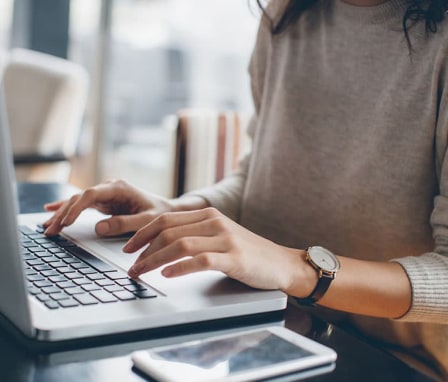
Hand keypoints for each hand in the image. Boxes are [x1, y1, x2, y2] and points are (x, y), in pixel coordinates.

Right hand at [43, 179, 205, 236]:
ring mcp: (106, 194)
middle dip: (63, 214)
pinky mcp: (104, 202)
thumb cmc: (160, 214)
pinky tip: (51, 210)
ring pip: (78, 201)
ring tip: (47, 227)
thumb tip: (99, 228)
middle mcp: (110, 188)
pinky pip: (82, 204)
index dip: (76, 207)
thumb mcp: (147, 221)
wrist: (168, 210)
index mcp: (119, 188)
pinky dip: (67, 208)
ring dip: (62, 214)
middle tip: (50, 230)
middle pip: (80, 198)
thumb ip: (125, 224)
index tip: (66, 222)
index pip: (91, 194)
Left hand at [124, 207, 312, 292]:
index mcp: (208, 214)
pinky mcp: (234, 258)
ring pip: (180, 244)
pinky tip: (167, 274)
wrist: (280, 263)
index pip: (166, 219)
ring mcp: (225, 239)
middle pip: (168, 230)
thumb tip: (160, 245)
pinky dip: (180, 267)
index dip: (142, 233)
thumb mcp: (219, 235)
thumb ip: (195, 234)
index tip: (128, 248)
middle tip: (130, 266)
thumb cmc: (246, 252)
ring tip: (141, 272)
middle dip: (143, 249)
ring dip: (154, 260)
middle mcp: (215, 222)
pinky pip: (201, 260)